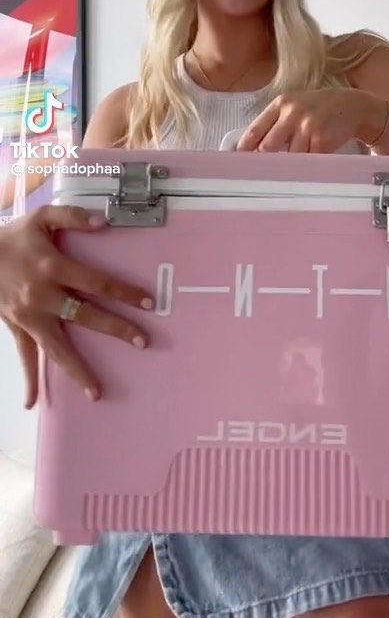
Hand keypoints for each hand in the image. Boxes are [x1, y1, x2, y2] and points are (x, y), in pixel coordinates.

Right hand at [0, 205, 154, 406]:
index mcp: (53, 267)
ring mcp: (29, 315)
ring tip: (96, 392)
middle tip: (142, 342)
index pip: (97, 282)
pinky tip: (32, 401)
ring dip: (77, 369)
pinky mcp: (16, 326)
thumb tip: (103, 221)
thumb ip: (72, 216)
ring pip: (56, 347)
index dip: (123, 292)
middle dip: (115, 329)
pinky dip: (28, 379)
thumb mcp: (41, 217)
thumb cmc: (12, 236)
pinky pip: (24, 355)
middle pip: (85, 315)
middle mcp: (43, 295)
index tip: (147, 303)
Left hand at [235, 88, 388, 152]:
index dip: (244, 147)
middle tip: (261, 171)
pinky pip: (306, 160)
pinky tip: (309, 163)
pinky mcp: (321, 140)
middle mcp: (292, 112)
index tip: (236, 161)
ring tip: (294, 164)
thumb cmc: (319, 108)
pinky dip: (305, 166)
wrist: (352, 105)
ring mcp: (307, 126)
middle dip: (265, 160)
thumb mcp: (295, 106)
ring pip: (288, 157)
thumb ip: (276, 123)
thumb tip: (254, 148)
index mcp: (281, 104)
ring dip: (289, 164)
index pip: (256, 129)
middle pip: (268, 146)